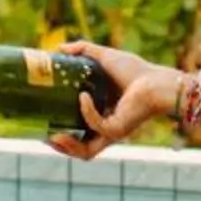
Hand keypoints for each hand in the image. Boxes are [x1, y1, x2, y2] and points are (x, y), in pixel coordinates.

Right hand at [50, 42, 181, 158]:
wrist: (157, 81)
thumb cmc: (136, 72)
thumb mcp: (104, 58)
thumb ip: (82, 51)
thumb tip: (58, 48)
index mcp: (102, 117)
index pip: (79, 135)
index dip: (61, 135)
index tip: (43, 126)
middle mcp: (107, 129)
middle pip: (80, 150)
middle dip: (61, 148)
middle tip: (45, 137)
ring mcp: (113, 132)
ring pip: (87, 152)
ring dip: (68, 147)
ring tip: (53, 136)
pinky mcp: (118, 129)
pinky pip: (97, 125)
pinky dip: (87, 112)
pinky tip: (82, 96)